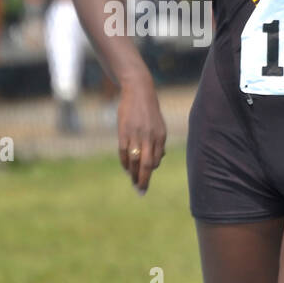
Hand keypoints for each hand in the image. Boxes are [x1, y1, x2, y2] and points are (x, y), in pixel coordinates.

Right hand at [117, 77, 165, 194]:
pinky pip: (123, 152)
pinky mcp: (124, 131)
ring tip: (132, 182)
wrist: (138, 91)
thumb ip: (158, 143)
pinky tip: (126, 168)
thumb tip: (158, 160)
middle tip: (141, 191)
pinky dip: (124, 162)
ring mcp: (136, 135)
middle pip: (147, 165)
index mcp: (159, 136)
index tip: (145, 181)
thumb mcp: (158, 126)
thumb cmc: (149, 111)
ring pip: (134, 160)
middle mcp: (149, 137)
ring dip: (133, 173)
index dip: (150, 173)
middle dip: (143, 180)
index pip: (155, 161)